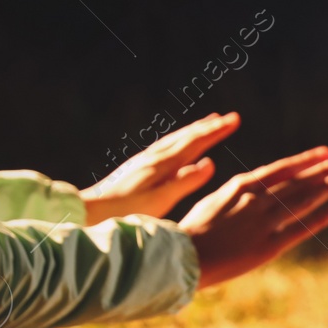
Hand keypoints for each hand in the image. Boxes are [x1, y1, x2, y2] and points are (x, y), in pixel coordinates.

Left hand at [81, 112, 241, 223]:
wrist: (93, 210)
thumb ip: (184, 181)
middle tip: (228, 118)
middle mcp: (155, 157)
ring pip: (175, 139)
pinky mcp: (139, 167)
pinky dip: (180, 141)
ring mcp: (146, 160)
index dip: (216, 131)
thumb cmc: (128, 209)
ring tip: (208, 124)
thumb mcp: (160, 199)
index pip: (195, 142)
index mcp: (163, 164)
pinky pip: (166, 147)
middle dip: (209, 127)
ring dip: (194, 130)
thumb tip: (209, 163)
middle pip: (186, 136)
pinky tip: (179, 146)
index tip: (234, 120)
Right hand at [179, 146, 327, 288]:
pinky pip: (299, 229)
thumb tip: (250, 186)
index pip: (281, 170)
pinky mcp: (268, 245)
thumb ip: (237, 194)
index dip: (306, 161)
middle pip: (298, 182)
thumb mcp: (215, 202)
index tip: (325, 153)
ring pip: (303, 200)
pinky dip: (319, 218)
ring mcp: (264, 222)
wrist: (183, 255)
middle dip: (324, 171)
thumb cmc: (194, 231)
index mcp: (242, 186)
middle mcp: (257, 199)